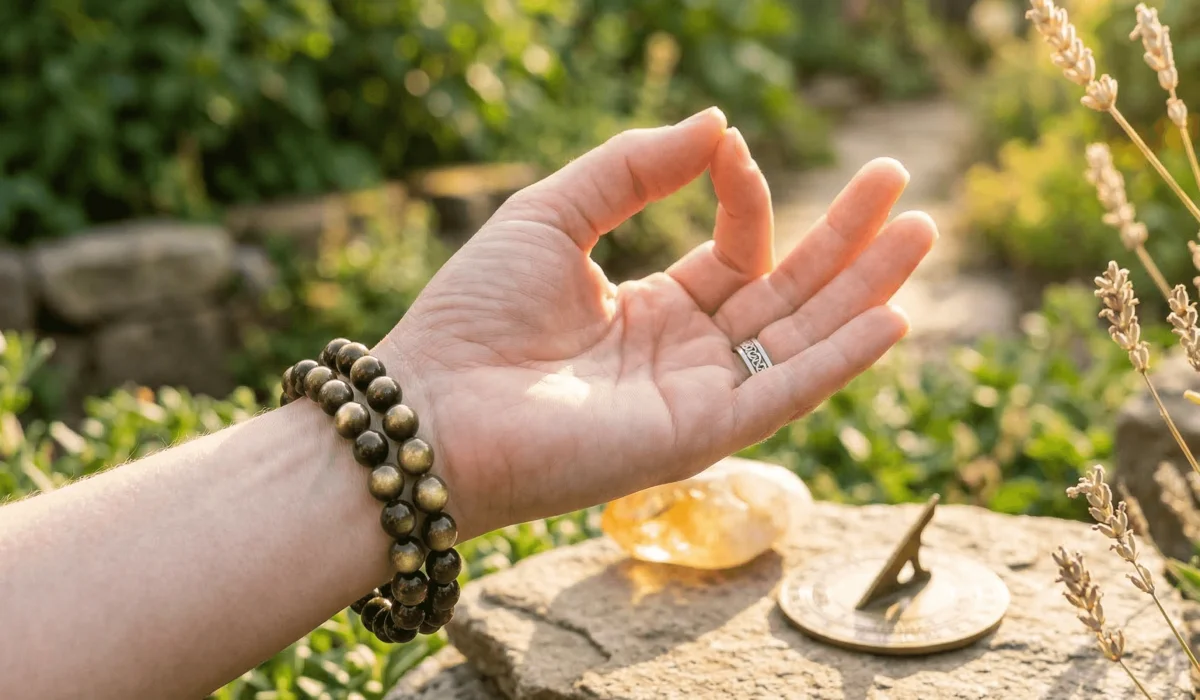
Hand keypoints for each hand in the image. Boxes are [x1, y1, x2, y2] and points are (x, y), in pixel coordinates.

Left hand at [377, 108, 935, 538]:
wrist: (432, 406)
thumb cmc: (476, 314)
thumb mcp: (554, 214)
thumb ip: (632, 167)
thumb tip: (717, 126)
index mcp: (653, 309)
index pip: (735, 253)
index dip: (746, 198)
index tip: (732, 151)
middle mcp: (687, 357)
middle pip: (789, 297)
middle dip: (847, 241)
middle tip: (901, 182)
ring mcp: (698, 399)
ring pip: (801, 341)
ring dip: (864, 288)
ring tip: (920, 230)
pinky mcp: (699, 436)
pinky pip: (784, 395)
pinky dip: (839, 359)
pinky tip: (892, 317)